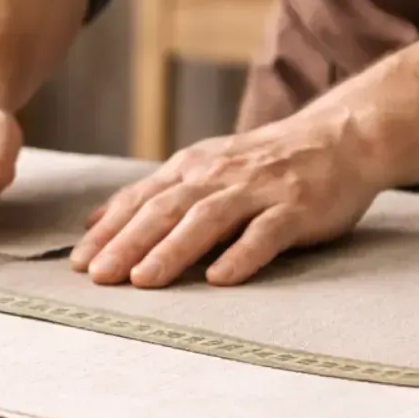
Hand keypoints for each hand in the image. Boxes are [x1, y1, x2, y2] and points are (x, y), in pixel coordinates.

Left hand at [71, 109, 383, 287]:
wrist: (340, 137)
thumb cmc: (265, 163)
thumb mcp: (203, 168)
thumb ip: (155, 194)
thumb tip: (97, 223)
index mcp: (192, 168)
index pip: (141, 200)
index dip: (109, 231)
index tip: (79, 263)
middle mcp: (219, 176)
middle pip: (165, 211)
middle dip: (128, 244)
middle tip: (99, 277)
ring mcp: (258, 191)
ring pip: (207, 221)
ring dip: (172, 251)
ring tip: (144, 280)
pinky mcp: (296, 209)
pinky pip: (265, 233)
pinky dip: (242, 255)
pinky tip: (220, 279)